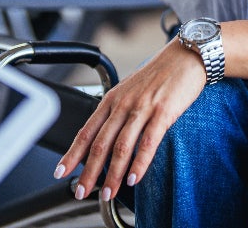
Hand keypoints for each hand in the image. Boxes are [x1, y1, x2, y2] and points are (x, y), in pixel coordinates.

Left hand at [54, 40, 205, 201]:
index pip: (86, 131)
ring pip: (121, 147)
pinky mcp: (163, 112)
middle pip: (100, 144)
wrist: (186, 55)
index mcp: (112, 99)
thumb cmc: (161, 73)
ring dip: (112, 174)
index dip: (72, 154)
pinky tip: (133, 178)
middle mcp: (123, 104)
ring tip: (108, 193)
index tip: (61, 171)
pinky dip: (139, 164)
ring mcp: (142, 108)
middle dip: (89, 172)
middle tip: (82, 192)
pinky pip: (147, 143)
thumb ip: (118, 111)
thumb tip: (107, 135)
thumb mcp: (131, 89)